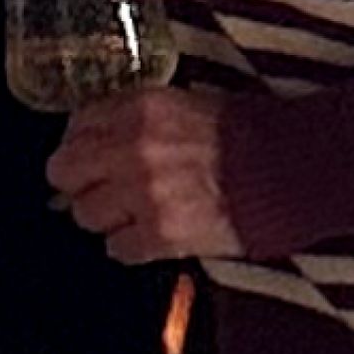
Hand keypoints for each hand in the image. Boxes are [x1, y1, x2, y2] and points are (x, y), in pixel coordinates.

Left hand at [47, 81, 240, 265]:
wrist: (290, 170)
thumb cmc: (248, 134)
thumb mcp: (187, 103)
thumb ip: (138, 118)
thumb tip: (96, 145)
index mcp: (140, 108)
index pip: (76, 125)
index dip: (82, 144)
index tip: (93, 156)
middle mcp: (133, 148)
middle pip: (63, 173)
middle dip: (79, 182)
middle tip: (103, 189)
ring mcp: (143, 194)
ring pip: (85, 215)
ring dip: (107, 217)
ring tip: (136, 213)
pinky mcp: (160, 235)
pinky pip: (117, 250)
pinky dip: (131, 247)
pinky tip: (153, 236)